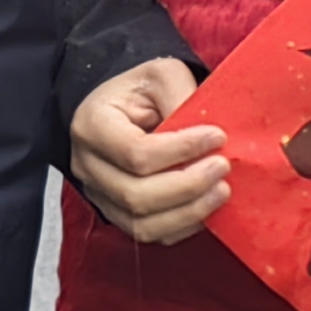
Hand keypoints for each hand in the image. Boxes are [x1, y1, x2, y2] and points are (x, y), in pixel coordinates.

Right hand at [69, 57, 220, 244]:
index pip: (135, 152)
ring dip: (189, 211)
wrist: (121, 107)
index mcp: (92, 125)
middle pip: (136, 195)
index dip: (181, 150)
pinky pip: (150, 234)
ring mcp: (99, 194)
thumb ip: (182, 99)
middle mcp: (87, 165)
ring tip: (221, 190)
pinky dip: (183, 226)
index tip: (217, 137)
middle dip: (188, 186)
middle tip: (223, 167)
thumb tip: (210, 138)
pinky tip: (206, 206)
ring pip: (142, 223)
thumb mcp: (161, 76)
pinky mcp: (116, 213)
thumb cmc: (140, 89)